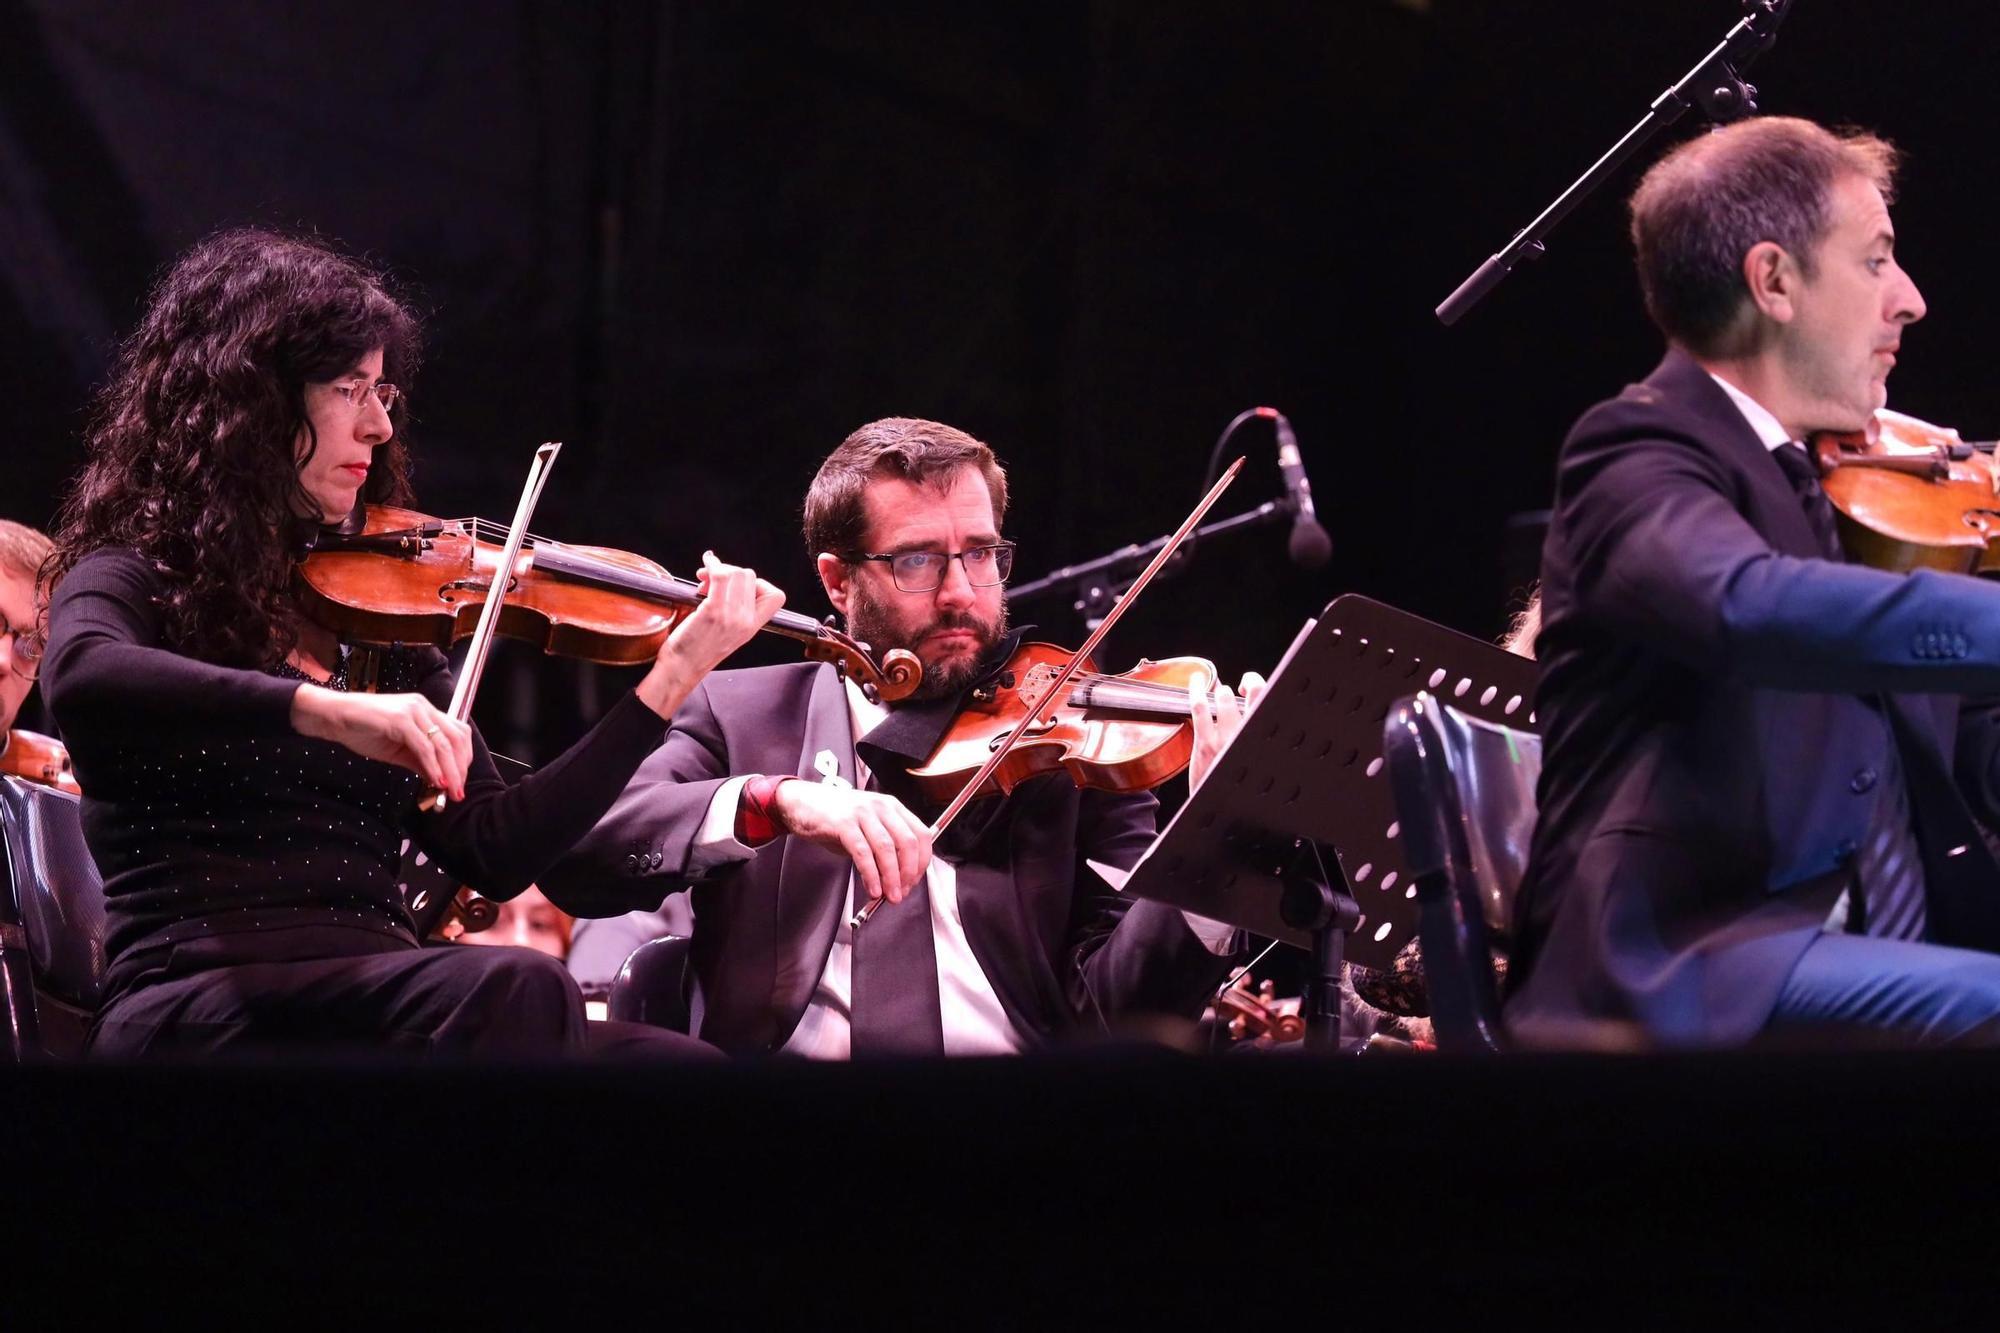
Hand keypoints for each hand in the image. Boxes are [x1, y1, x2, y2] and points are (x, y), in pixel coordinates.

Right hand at [290, 686, 473, 799]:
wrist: (334, 717)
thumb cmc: (363, 731)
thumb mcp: (399, 751)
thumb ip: (421, 762)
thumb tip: (440, 781)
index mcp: (426, 712)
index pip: (458, 734)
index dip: (463, 759)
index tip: (460, 782)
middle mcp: (423, 708)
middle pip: (456, 739)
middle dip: (460, 768)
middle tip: (458, 791)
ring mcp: (413, 711)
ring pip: (443, 744)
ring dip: (450, 771)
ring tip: (451, 790)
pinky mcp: (400, 720)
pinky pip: (424, 746)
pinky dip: (433, 766)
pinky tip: (435, 781)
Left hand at [639, 551, 785, 716]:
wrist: (682, 668)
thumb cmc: (697, 650)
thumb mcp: (728, 633)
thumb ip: (735, 611)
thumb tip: (728, 579)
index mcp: (752, 627)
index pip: (776, 597)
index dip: (760, 583)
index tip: (740, 585)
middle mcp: (745, 621)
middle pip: (750, 576)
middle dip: (731, 570)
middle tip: (713, 578)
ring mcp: (730, 616)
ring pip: (735, 573)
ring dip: (719, 567)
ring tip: (704, 578)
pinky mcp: (712, 611)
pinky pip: (719, 576)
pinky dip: (711, 566)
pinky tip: (703, 570)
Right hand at [770, 780, 932, 908]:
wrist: (800, 803)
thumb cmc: (834, 817)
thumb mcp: (866, 827)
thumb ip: (883, 848)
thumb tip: (898, 879)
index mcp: (892, 807)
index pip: (921, 834)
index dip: (922, 862)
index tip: (913, 882)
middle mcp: (881, 806)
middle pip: (908, 842)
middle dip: (909, 873)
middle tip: (902, 892)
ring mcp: (862, 813)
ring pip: (887, 849)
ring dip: (891, 877)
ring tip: (889, 896)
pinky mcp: (843, 823)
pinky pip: (863, 852)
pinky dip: (870, 874)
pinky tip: (872, 888)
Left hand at [1188, 668, 1266, 791]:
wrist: (1223, 815)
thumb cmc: (1240, 791)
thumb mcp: (1260, 767)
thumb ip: (1260, 742)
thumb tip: (1255, 714)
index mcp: (1266, 742)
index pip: (1273, 704)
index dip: (1262, 687)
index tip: (1253, 687)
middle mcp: (1250, 738)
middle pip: (1256, 694)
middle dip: (1249, 683)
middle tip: (1239, 688)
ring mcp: (1227, 740)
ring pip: (1226, 698)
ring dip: (1222, 691)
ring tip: (1218, 689)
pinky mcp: (1206, 744)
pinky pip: (1200, 708)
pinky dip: (1197, 691)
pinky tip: (1196, 682)